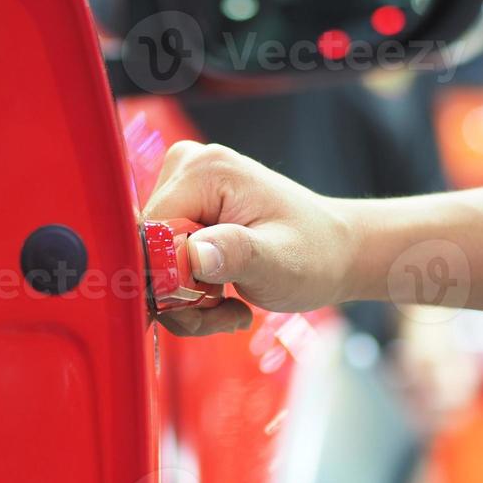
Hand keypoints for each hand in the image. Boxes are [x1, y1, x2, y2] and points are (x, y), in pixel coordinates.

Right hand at [143, 141, 353, 335]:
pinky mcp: (183, 211)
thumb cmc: (316, 253)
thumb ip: (236, 255)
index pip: (148, 235)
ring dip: (187, 303)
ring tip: (229, 308)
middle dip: (180, 298)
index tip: (204, 305)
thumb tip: (193, 254)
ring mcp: (182, 188)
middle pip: (146, 252)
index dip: (166, 280)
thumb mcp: (280, 261)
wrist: (335, 251)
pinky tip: (223, 296)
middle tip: (224, 314)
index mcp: (204, 171)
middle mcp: (186, 169)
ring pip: (153, 265)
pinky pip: (164, 265)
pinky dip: (189, 295)